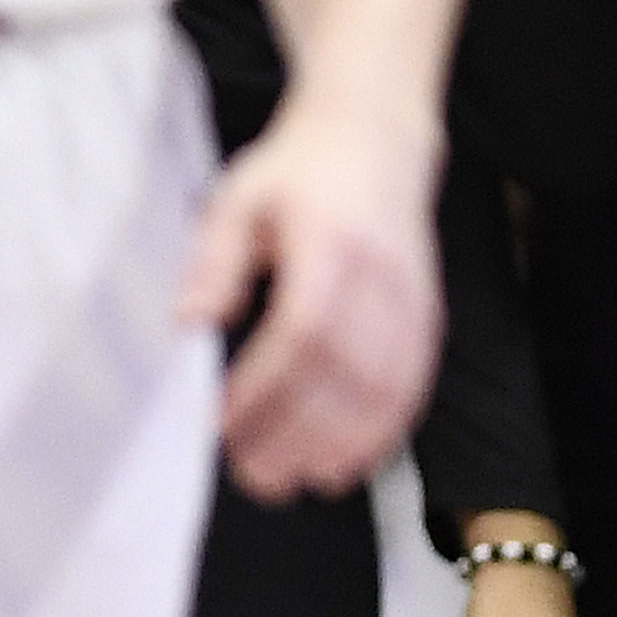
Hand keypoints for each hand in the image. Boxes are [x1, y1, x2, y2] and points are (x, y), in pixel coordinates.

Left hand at [185, 97, 445, 499]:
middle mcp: (381, 276)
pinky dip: (383, 432)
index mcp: (331, 243)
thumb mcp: (239, 197)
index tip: (222, 423)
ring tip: (298, 480)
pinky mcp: (428, 315)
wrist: (378, 135)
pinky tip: (350, 463)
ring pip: (385, 387)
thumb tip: (187, 323)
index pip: (302, 329)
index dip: (265, 386)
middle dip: (299, 432)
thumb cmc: (300, 169)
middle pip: (345, 371)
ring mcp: (412, 299)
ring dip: (342, 443)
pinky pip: (412, 385)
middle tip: (254, 476)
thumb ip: (215, 262)